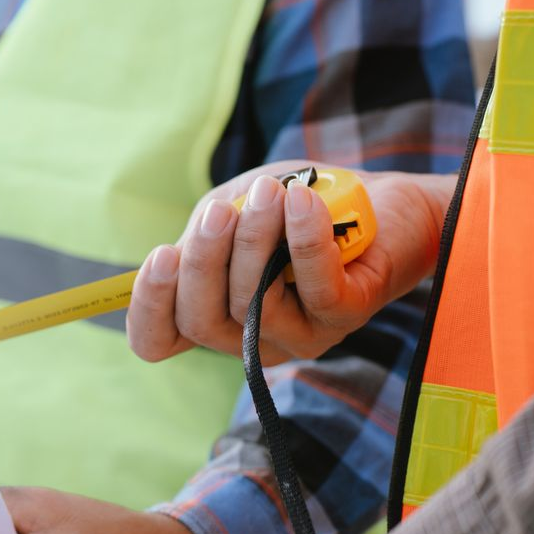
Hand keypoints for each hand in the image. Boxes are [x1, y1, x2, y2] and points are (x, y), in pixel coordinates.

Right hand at [128, 166, 454, 364]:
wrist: (385, 203)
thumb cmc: (301, 205)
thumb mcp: (236, 208)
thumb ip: (208, 228)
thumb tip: (194, 241)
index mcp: (216, 317)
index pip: (157, 340)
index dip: (148, 308)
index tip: (161, 257)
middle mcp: (252, 339)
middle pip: (201, 321)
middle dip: (203, 261)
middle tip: (219, 212)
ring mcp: (300, 336)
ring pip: (253, 303)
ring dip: (255, 239)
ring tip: (268, 193)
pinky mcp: (345, 317)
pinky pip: (315, 287)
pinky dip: (303, 239)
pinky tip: (301, 202)